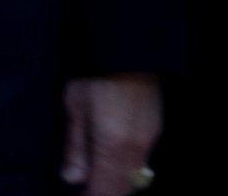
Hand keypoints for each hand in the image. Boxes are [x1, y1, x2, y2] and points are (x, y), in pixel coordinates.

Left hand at [62, 73, 161, 194]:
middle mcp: (136, 148)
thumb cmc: (97, 74)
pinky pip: (141, 164)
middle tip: (84, 189)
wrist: (130, 47)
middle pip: (122, 190)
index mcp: (113, 145)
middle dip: (102, 193)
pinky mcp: (154, 130)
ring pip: (134, 179)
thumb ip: (76, 147)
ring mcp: (149, 140)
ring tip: (94, 178)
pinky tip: (109, 163)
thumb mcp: (76, 107)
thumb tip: (73, 178)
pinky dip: (125, 172)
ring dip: (114, 185)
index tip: (78, 195)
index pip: (103, 192)